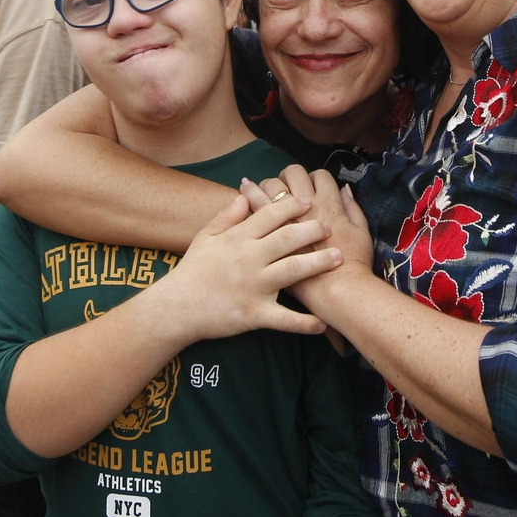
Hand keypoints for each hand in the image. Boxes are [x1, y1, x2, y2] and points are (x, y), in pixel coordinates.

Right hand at [157, 194, 338, 341]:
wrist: (177, 307)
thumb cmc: (193, 270)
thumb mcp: (205, 237)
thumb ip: (226, 216)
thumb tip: (245, 194)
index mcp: (238, 238)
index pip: (269, 215)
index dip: (291, 206)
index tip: (309, 201)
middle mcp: (249, 259)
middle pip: (287, 239)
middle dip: (312, 230)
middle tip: (329, 226)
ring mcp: (254, 287)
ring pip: (292, 271)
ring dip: (318, 263)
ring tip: (339, 258)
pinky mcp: (255, 314)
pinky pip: (284, 319)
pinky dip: (304, 323)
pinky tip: (322, 323)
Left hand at [241, 170, 373, 308]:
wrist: (337, 290)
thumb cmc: (354, 263)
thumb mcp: (361, 232)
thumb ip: (353, 208)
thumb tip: (345, 189)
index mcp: (328, 204)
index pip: (319, 176)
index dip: (314, 178)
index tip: (309, 186)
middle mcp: (305, 207)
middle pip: (293, 175)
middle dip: (289, 176)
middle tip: (283, 186)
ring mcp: (285, 220)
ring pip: (271, 187)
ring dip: (266, 184)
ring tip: (259, 188)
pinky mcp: (268, 236)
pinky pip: (255, 209)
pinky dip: (249, 197)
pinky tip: (244, 195)